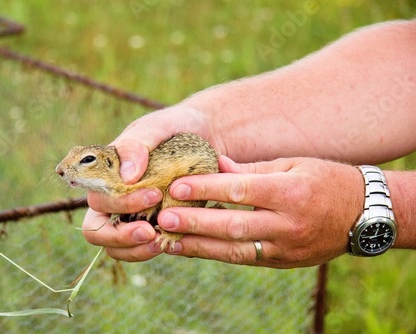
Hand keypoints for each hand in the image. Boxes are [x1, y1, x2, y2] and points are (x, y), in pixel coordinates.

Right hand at [83, 105, 217, 260]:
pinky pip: (139, 250)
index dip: (120, 204)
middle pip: (97, 229)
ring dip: (133, 250)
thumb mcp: (157, 127)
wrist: (207, 135)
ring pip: (114, 247)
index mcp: (107, 175)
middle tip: (150, 230)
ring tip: (159, 243)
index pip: (96, 199)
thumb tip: (126, 176)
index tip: (154, 194)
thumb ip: (136, 144)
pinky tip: (169, 244)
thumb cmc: (176, 128)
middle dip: (121, 234)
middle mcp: (113, 198)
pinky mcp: (152, 227)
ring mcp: (131, 216)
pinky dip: (149, 252)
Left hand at [156, 156, 363, 267]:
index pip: (241, 190)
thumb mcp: (292, 164)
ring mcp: (286, 247)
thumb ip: (252, 169)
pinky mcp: (282, 261)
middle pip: (234, 225)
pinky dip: (214, 253)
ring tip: (168, 240)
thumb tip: (215, 165)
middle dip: (196, 222)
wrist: (362, 215)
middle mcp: (288, 223)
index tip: (177, 186)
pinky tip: (191, 248)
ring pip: (235, 250)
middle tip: (163, 217)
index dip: (207, 188)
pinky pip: (243, 259)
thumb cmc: (325, 180)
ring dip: (198, 246)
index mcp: (292, 192)